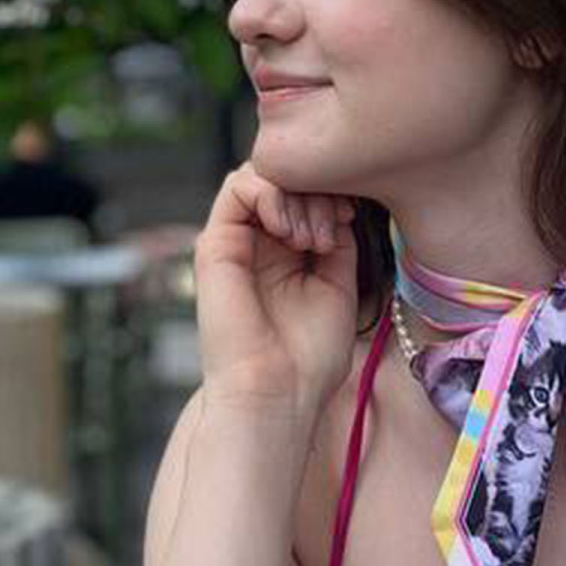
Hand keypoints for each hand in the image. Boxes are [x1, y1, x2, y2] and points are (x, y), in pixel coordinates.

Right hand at [194, 161, 358, 417]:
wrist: (277, 391)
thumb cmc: (308, 356)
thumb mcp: (338, 284)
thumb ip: (337, 240)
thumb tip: (340, 201)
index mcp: (286, 253)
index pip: (304, 192)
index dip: (331, 191)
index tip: (351, 218)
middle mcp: (258, 243)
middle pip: (285, 178)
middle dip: (317, 190)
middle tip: (333, 228)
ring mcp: (235, 241)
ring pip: (262, 174)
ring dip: (296, 193)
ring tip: (310, 237)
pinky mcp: (214, 244)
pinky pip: (236, 187)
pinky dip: (270, 192)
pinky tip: (289, 229)